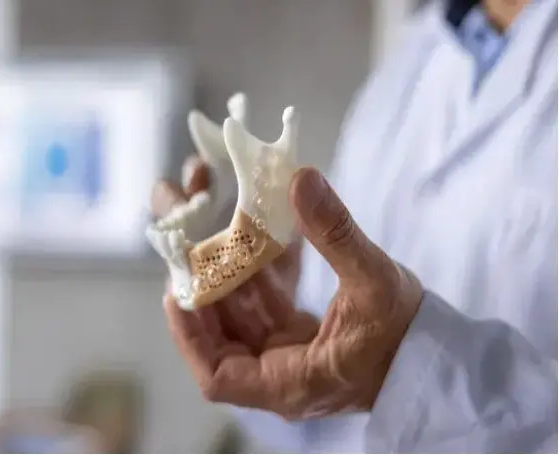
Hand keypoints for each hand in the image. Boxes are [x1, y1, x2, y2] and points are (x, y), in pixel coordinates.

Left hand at [163, 166, 422, 419]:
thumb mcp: (374, 283)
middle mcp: (282, 373)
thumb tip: (300, 180)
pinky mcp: (302, 338)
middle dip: (205, 290)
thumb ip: (335, 233)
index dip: (190, 336)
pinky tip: (257, 240)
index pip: (218, 375)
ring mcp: (291, 355)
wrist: (442, 356)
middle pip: (223, 338)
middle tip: (190, 245)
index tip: (178, 292)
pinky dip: (259, 275)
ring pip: (243, 316)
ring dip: (230, 275)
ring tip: (217, 232)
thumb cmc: (411, 336)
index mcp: (291, 382)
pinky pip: (267, 306)